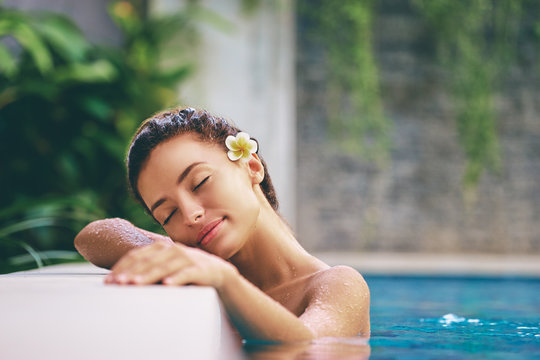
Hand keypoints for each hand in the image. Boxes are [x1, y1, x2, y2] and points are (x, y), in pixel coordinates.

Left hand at [104, 241, 236, 288]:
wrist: (217, 272)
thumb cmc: (186, 271)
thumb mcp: (166, 266)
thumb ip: (148, 268)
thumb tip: (121, 280)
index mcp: (162, 247)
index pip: (137, 255)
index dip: (122, 267)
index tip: (110, 280)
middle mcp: (173, 249)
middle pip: (148, 261)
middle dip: (131, 273)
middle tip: (118, 284)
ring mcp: (187, 258)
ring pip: (164, 267)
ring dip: (148, 276)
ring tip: (136, 284)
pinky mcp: (200, 269)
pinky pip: (186, 273)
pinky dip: (176, 278)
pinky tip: (167, 284)